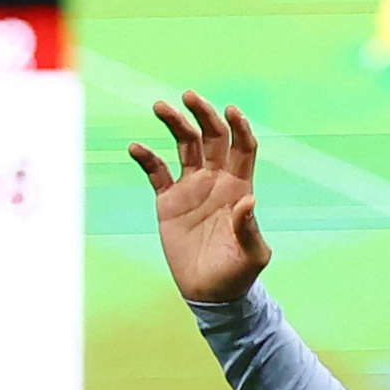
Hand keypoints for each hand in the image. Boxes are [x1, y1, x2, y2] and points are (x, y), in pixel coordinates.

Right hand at [128, 93, 270, 304]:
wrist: (210, 293)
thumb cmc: (238, 276)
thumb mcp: (252, 257)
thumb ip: (250, 229)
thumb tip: (248, 201)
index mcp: (240, 189)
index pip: (243, 149)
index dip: (239, 128)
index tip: (232, 111)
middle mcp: (216, 182)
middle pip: (212, 138)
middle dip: (203, 114)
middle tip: (190, 96)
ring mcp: (192, 188)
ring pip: (184, 145)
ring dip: (175, 123)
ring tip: (161, 107)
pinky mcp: (168, 200)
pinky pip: (156, 171)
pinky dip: (146, 157)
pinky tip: (137, 148)